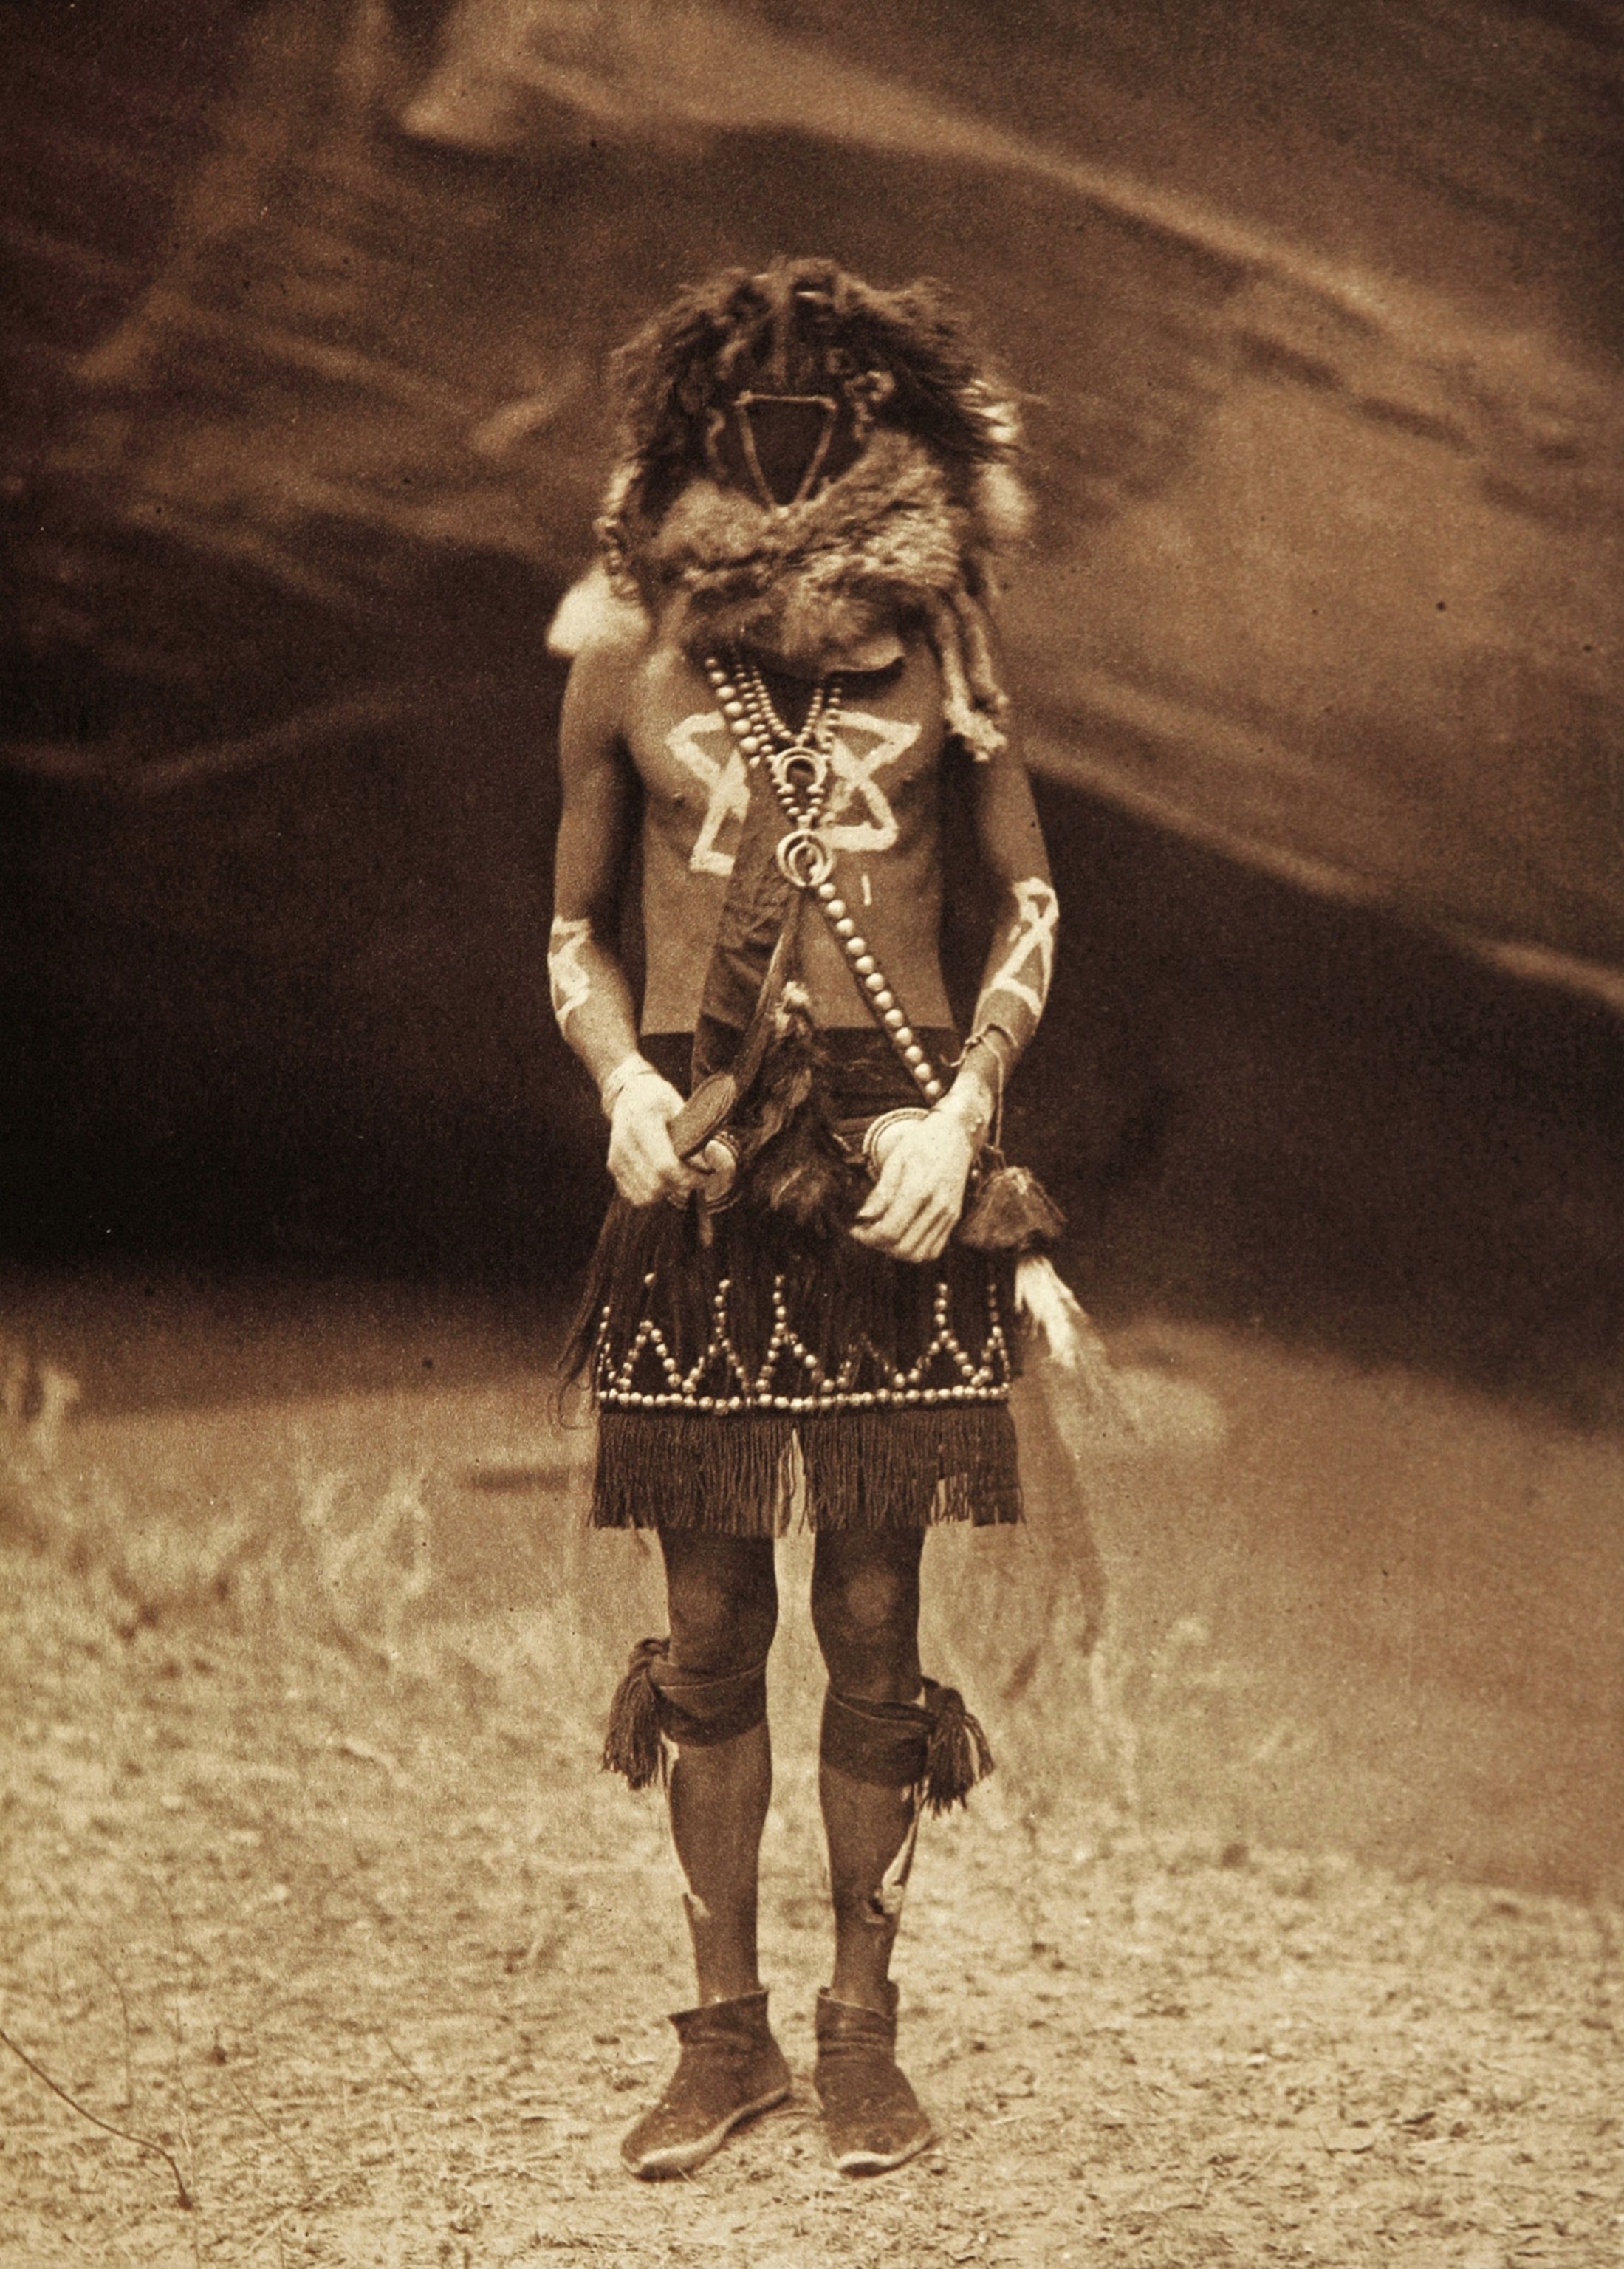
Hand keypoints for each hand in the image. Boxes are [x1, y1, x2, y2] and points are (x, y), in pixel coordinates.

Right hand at [607, 1073, 702, 1206]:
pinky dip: (652, 1193)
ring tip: (679, 1176)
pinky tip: (663, 1178)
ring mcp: (616, 1156)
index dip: (689, 1178)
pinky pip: (634, 1195)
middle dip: (681, 1187)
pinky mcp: (613, 1167)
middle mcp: (624, 1141)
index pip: (665, 1165)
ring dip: (667, 1192)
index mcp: (642, 1121)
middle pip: (655, 1185)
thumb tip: (710, 1163)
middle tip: (697, 1177)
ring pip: (645, 1196)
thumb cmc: (660, 1099)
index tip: (707, 1176)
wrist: (628, 1093)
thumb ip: (695, 1135)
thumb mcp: (681, 1107)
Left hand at [851, 1112, 975, 1261]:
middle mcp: (937, 1207)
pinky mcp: (953, 1219)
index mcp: (919, 1189)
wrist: (955, 1136)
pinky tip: (903, 1235)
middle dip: (879, 1245)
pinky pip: (934, 1250)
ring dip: (897, 1251)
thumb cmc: (922, 1143)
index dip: (867, 1236)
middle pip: (904, 1248)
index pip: (890, 1230)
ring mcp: (948, 1215)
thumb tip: (863, 1217)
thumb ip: (881, 1193)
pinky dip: (915, 1250)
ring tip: (883, 1235)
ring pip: (920, 1254)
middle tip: (866, 1232)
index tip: (855, 1229)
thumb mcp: (895, 1160)